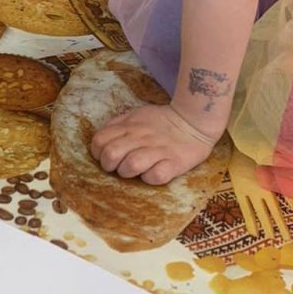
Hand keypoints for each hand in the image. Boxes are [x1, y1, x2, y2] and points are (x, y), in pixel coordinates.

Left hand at [91, 103, 217, 186]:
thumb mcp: (136, 115)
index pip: (100, 141)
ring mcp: (158, 151)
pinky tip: (153, 173)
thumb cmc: (162, 122)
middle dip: (109, 165)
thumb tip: (101, 142)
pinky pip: (156, 176)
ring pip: (130, 166)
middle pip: (111, 155)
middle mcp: (141, 137)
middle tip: (118, 166)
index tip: (106, 156)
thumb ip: (118, 126)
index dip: (98, 152)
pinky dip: (151, 178)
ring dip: (128, 172)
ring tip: (136, 171)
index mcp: (130, 125)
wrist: (194, 121)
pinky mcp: (174, 163)